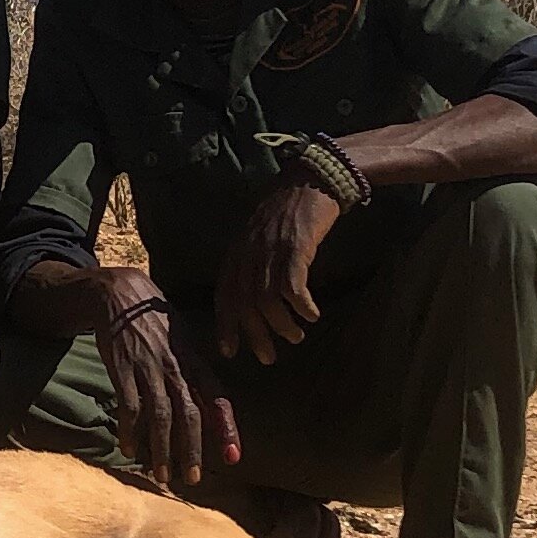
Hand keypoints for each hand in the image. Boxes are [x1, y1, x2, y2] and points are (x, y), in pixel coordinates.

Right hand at [97, 267, 239, 490]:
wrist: (119, 293)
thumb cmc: (155, 320)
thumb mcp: (183, 338)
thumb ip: (196, 370)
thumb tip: (209, 403)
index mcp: (194, 360)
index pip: (216, 398)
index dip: (226, 428)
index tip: (233, 457)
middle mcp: (176, 366)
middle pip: (189, 413)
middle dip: (193, 449)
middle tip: (194, 479)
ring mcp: (148, 367)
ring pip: (160, 415)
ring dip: (162, 448)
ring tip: (163, 474)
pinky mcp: (122, 367)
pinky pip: (129, 405)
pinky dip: (130, 430)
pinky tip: (129, 449)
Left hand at [215, 180, 340, 364]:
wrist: (310, 180)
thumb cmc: (287, 210)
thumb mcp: (259, 236)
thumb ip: (251, 263)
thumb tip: (253, 299)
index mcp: (237, 252)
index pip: (224, 296)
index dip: (226, 325)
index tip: (230, 351)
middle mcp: (248, 254)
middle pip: (245, 305)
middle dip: (255, 336)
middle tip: (268, 357)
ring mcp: (270, 251)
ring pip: (267, 302)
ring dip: (282, 325)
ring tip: (296, 336)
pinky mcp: (295, 248)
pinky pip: (293, 288)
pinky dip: (302, 307)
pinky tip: (312, 315)